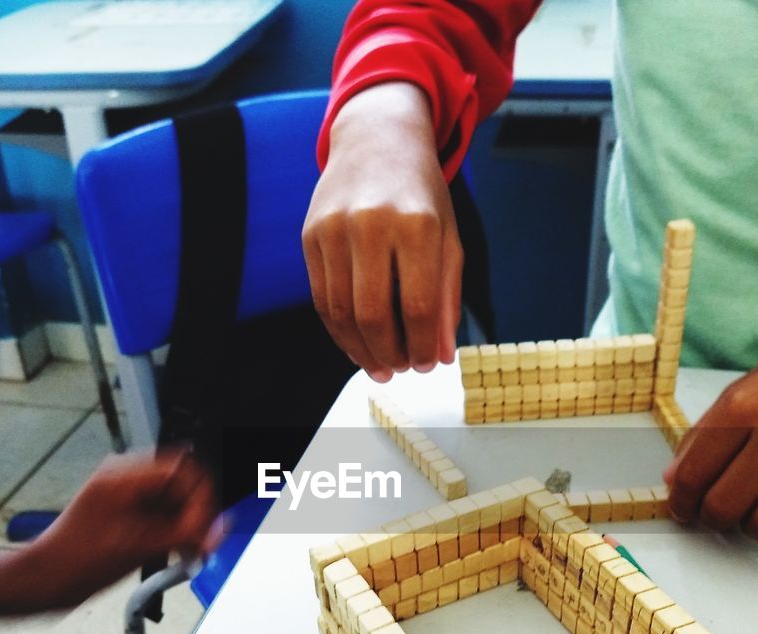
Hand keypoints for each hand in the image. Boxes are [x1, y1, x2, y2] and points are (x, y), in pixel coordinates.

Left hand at [15, 449, 217, 609]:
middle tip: (202, 544)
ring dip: (185, 525)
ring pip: (172, 501)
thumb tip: (219, 528)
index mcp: (124, 475)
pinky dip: (171, 532)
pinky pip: (159, 514)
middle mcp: (124, 478)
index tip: (207, 530)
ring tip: (188, 553)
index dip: (202, 500)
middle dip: (195, 514)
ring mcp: (123, 496)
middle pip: (181, 484)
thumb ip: (185, 534)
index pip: (184, 469)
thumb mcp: (139, 546)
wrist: (43, 580)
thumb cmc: (74, 562)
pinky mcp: (123, 514)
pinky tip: (174, 553)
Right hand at [303, 82, 460, 381]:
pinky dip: (338, 329)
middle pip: (374, 315)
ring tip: (380, 365)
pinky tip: (356, 343)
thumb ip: (447, 296)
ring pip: (342, 312)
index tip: (427, 364)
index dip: (422, 346)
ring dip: (361, 349)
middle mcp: (371, 224)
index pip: (418, 306)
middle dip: (390, 354)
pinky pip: (321, 298)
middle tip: (402, 369)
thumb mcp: (447, 237)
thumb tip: (440, 354)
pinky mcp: (310, 235)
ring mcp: (334, 228)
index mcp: (416, 224)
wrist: (376, 140)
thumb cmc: (420, 193)